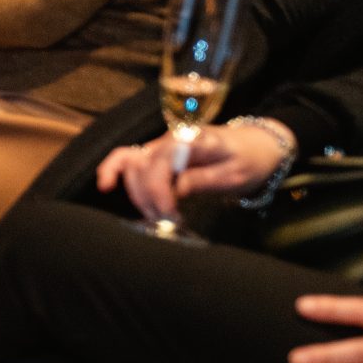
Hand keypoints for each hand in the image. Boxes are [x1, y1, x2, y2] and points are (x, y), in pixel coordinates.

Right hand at [94, 122, 289, 222]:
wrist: (256, 146)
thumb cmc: (249, 160)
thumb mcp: (236, 175)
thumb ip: (205, 179)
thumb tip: (176, 189)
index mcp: (189, 141)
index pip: (160, 163)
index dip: (159, 191)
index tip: (170, 215)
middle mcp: (169, 139)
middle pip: (141, 165)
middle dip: (147, 197)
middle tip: (165, 222)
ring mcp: (161, 146)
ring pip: (131, 164)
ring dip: (136, 192)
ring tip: (153, 216)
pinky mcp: (158, 154)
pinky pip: (130, 159)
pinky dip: (115, 171)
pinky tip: (106, 184)